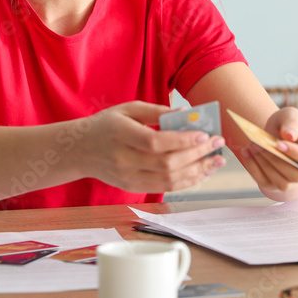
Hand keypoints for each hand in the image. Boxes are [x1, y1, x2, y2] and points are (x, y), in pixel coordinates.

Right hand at [74, 101, 225, 192]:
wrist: (79, 150)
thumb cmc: (106, 125)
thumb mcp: (127, 109)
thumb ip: (156, 111)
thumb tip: (186, 114)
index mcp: (120, 134)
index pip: (155, 142)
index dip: (182, 141)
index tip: (204, 135)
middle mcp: (123, 159)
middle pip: (166, 163)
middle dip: (197, 155)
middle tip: (218, 144)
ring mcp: (127, 177)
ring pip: (169, 180)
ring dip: (197, 171)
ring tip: (216, 161)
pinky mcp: (132, 187)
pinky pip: (164, 188)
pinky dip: (185, 181)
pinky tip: (200, 171)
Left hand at [237, 106, 297, 201]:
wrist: (276, 135)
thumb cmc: (288, 125)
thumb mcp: (291, 115)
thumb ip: (292, 122)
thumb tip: (290, 136)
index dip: (297, 155)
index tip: (278, 144)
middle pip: (297, 175)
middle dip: (276, 160)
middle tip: (258, 144)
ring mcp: (294, 182)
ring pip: (282, 183)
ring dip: (265, 166)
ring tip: (252, 147)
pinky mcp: (276, 185)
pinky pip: (266, 183)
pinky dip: (254, 169)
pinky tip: (246, 152)